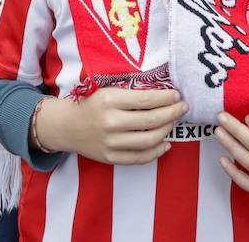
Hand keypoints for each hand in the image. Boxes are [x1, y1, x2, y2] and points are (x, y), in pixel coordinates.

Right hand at [36, 88, 186, 165]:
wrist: (66, 126)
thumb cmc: (91, 104)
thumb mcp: (106, 90)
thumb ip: (131, 93)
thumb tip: (163, 94)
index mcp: (109, 100)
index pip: (146, 99)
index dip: (166, 98)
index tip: (176, 95)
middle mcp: (110, 122)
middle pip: (152, 120)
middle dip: (172, 113)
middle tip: (182, 107)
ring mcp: (110, 143)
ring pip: (149, 140)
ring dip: (167, 130)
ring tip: (173, 122)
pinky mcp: (110, 158)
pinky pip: (140, 157)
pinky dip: (157, 151)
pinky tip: (165, 143)